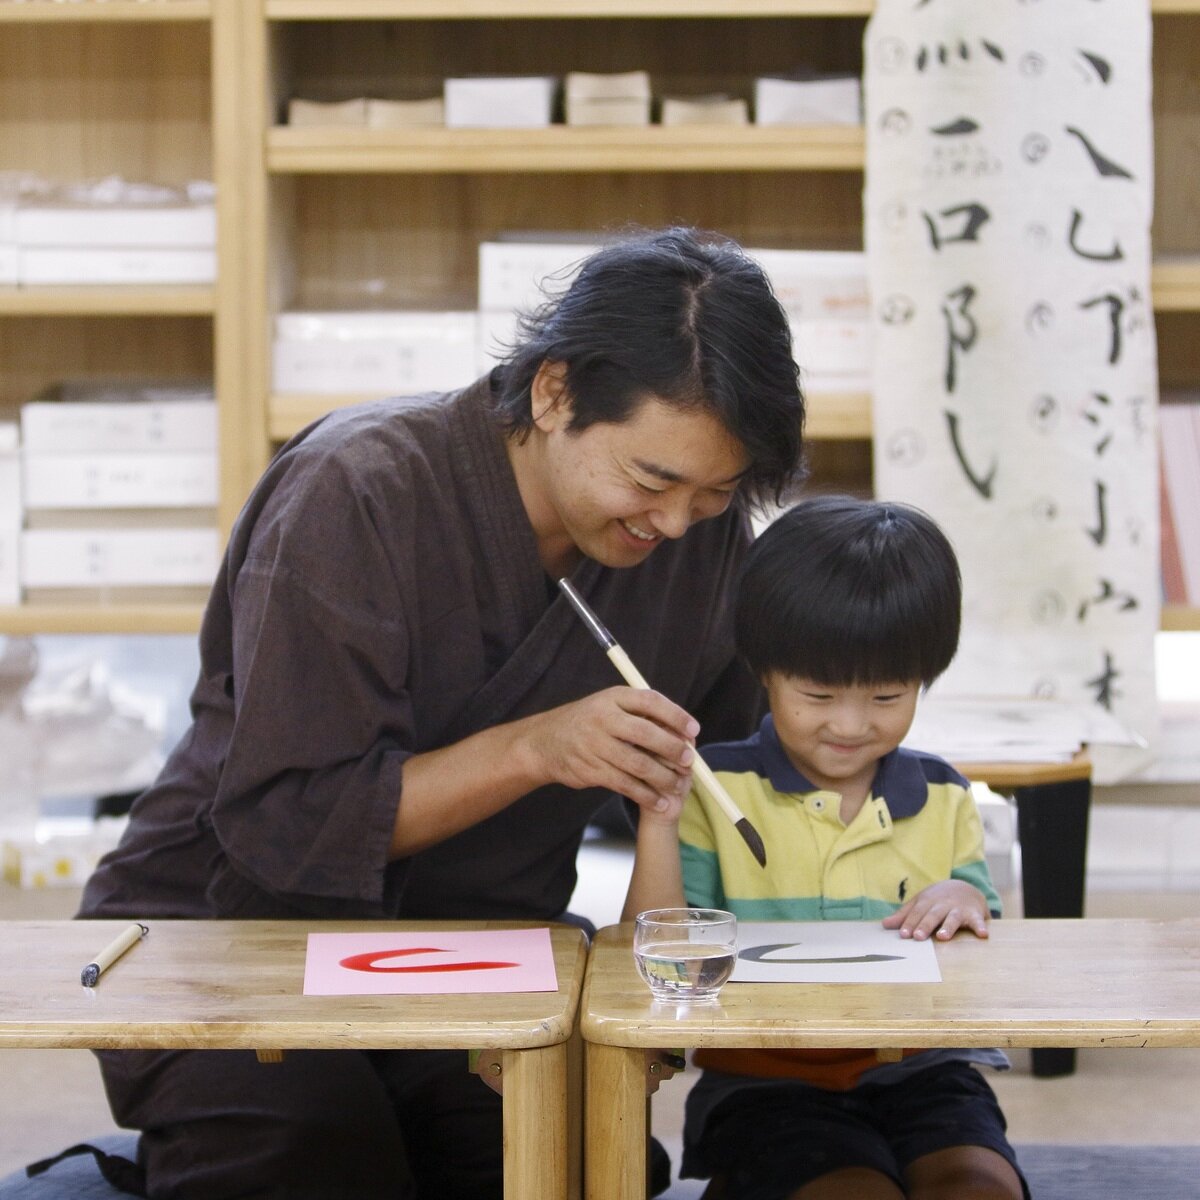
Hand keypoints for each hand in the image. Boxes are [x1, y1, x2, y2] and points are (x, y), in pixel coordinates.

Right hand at [528, 686, 698, 812]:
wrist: (546, 742)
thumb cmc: (589, 722)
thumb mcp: (610, 705)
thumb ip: (641, 714)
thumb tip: (682, 732)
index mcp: (613, 697)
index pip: (650, 701)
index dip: (675, 715)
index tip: (694, 729)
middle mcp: (603, 718)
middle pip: (646, 733)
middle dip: (673, 749)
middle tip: (690, 761)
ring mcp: (595, 745)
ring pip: (638, 764)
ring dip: (663, 778)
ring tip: (679, 786)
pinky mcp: (591, 769)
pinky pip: (625, 784)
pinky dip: (645, 795)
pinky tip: (659, 801)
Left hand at [881, 880, 990, 940]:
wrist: (964, 887)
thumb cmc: (937, 900)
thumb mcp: (920, 903)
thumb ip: (904, 915)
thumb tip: (884, 925)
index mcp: (927, 902)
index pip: (916, 913)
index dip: (909, 923)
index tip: (903, 934)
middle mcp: (942, 905)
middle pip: (932, 915)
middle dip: (925, 925)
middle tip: (918, 937)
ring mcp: (958, 909)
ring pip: (953, 918)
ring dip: (948, 927)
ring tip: (943, 937)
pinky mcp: (974, 914)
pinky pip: (978, 921)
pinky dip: (980, 926)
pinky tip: (983, 934)